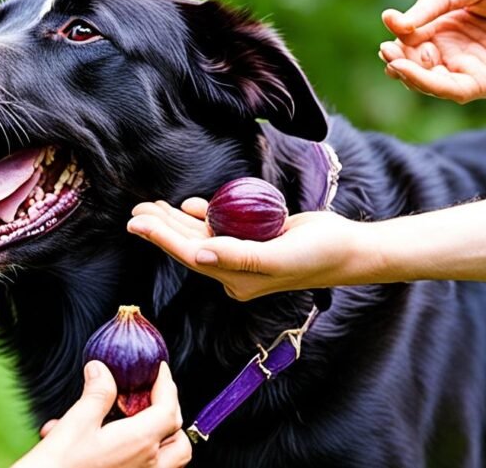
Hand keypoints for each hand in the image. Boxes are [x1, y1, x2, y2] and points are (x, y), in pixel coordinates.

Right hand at [13, 361, 190, 467]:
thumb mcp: (76, 423)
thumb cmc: (60, 466)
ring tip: (141, 424)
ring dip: (163, 439)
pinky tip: (118, 445)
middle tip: (150, 395)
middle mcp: (148, 464)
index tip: (159, 370)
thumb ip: (96, 394)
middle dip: (169, 413)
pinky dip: (145, 455)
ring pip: (171, 460)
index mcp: (139, 442)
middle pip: (178, 438)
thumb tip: (101, 370)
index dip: (167, 385)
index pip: (169, 409)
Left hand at [127, 200, 375, 300]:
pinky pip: (221, 226)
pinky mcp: (253, 239)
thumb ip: (240, 256)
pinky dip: (203, 215)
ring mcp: (244, 254)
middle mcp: (235, 269)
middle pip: (189, 246)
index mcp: (237, 279)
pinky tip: (186, 206)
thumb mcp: (280, 256)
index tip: (138, 223)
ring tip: (149, 206)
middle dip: (160, 229)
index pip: (191, 256)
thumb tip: (200, 254)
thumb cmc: (320, 254)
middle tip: (134, 211)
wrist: (350, 248)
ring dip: (175, 222)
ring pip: (200, 236)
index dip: (162, 239)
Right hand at [379, 0, 485, 102]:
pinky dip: (431, 86)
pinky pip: (456, 91)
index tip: (389, 25)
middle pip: (417, 64)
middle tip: (387, 51)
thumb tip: (394, 22)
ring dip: (409, 76)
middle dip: (397, 59)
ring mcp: (473, 68)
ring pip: (431, 82)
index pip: (413, 40)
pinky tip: (415, 73)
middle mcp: (456, 51)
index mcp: (447, 26)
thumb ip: (436, 2)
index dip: (398, 37)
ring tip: (394, 63)